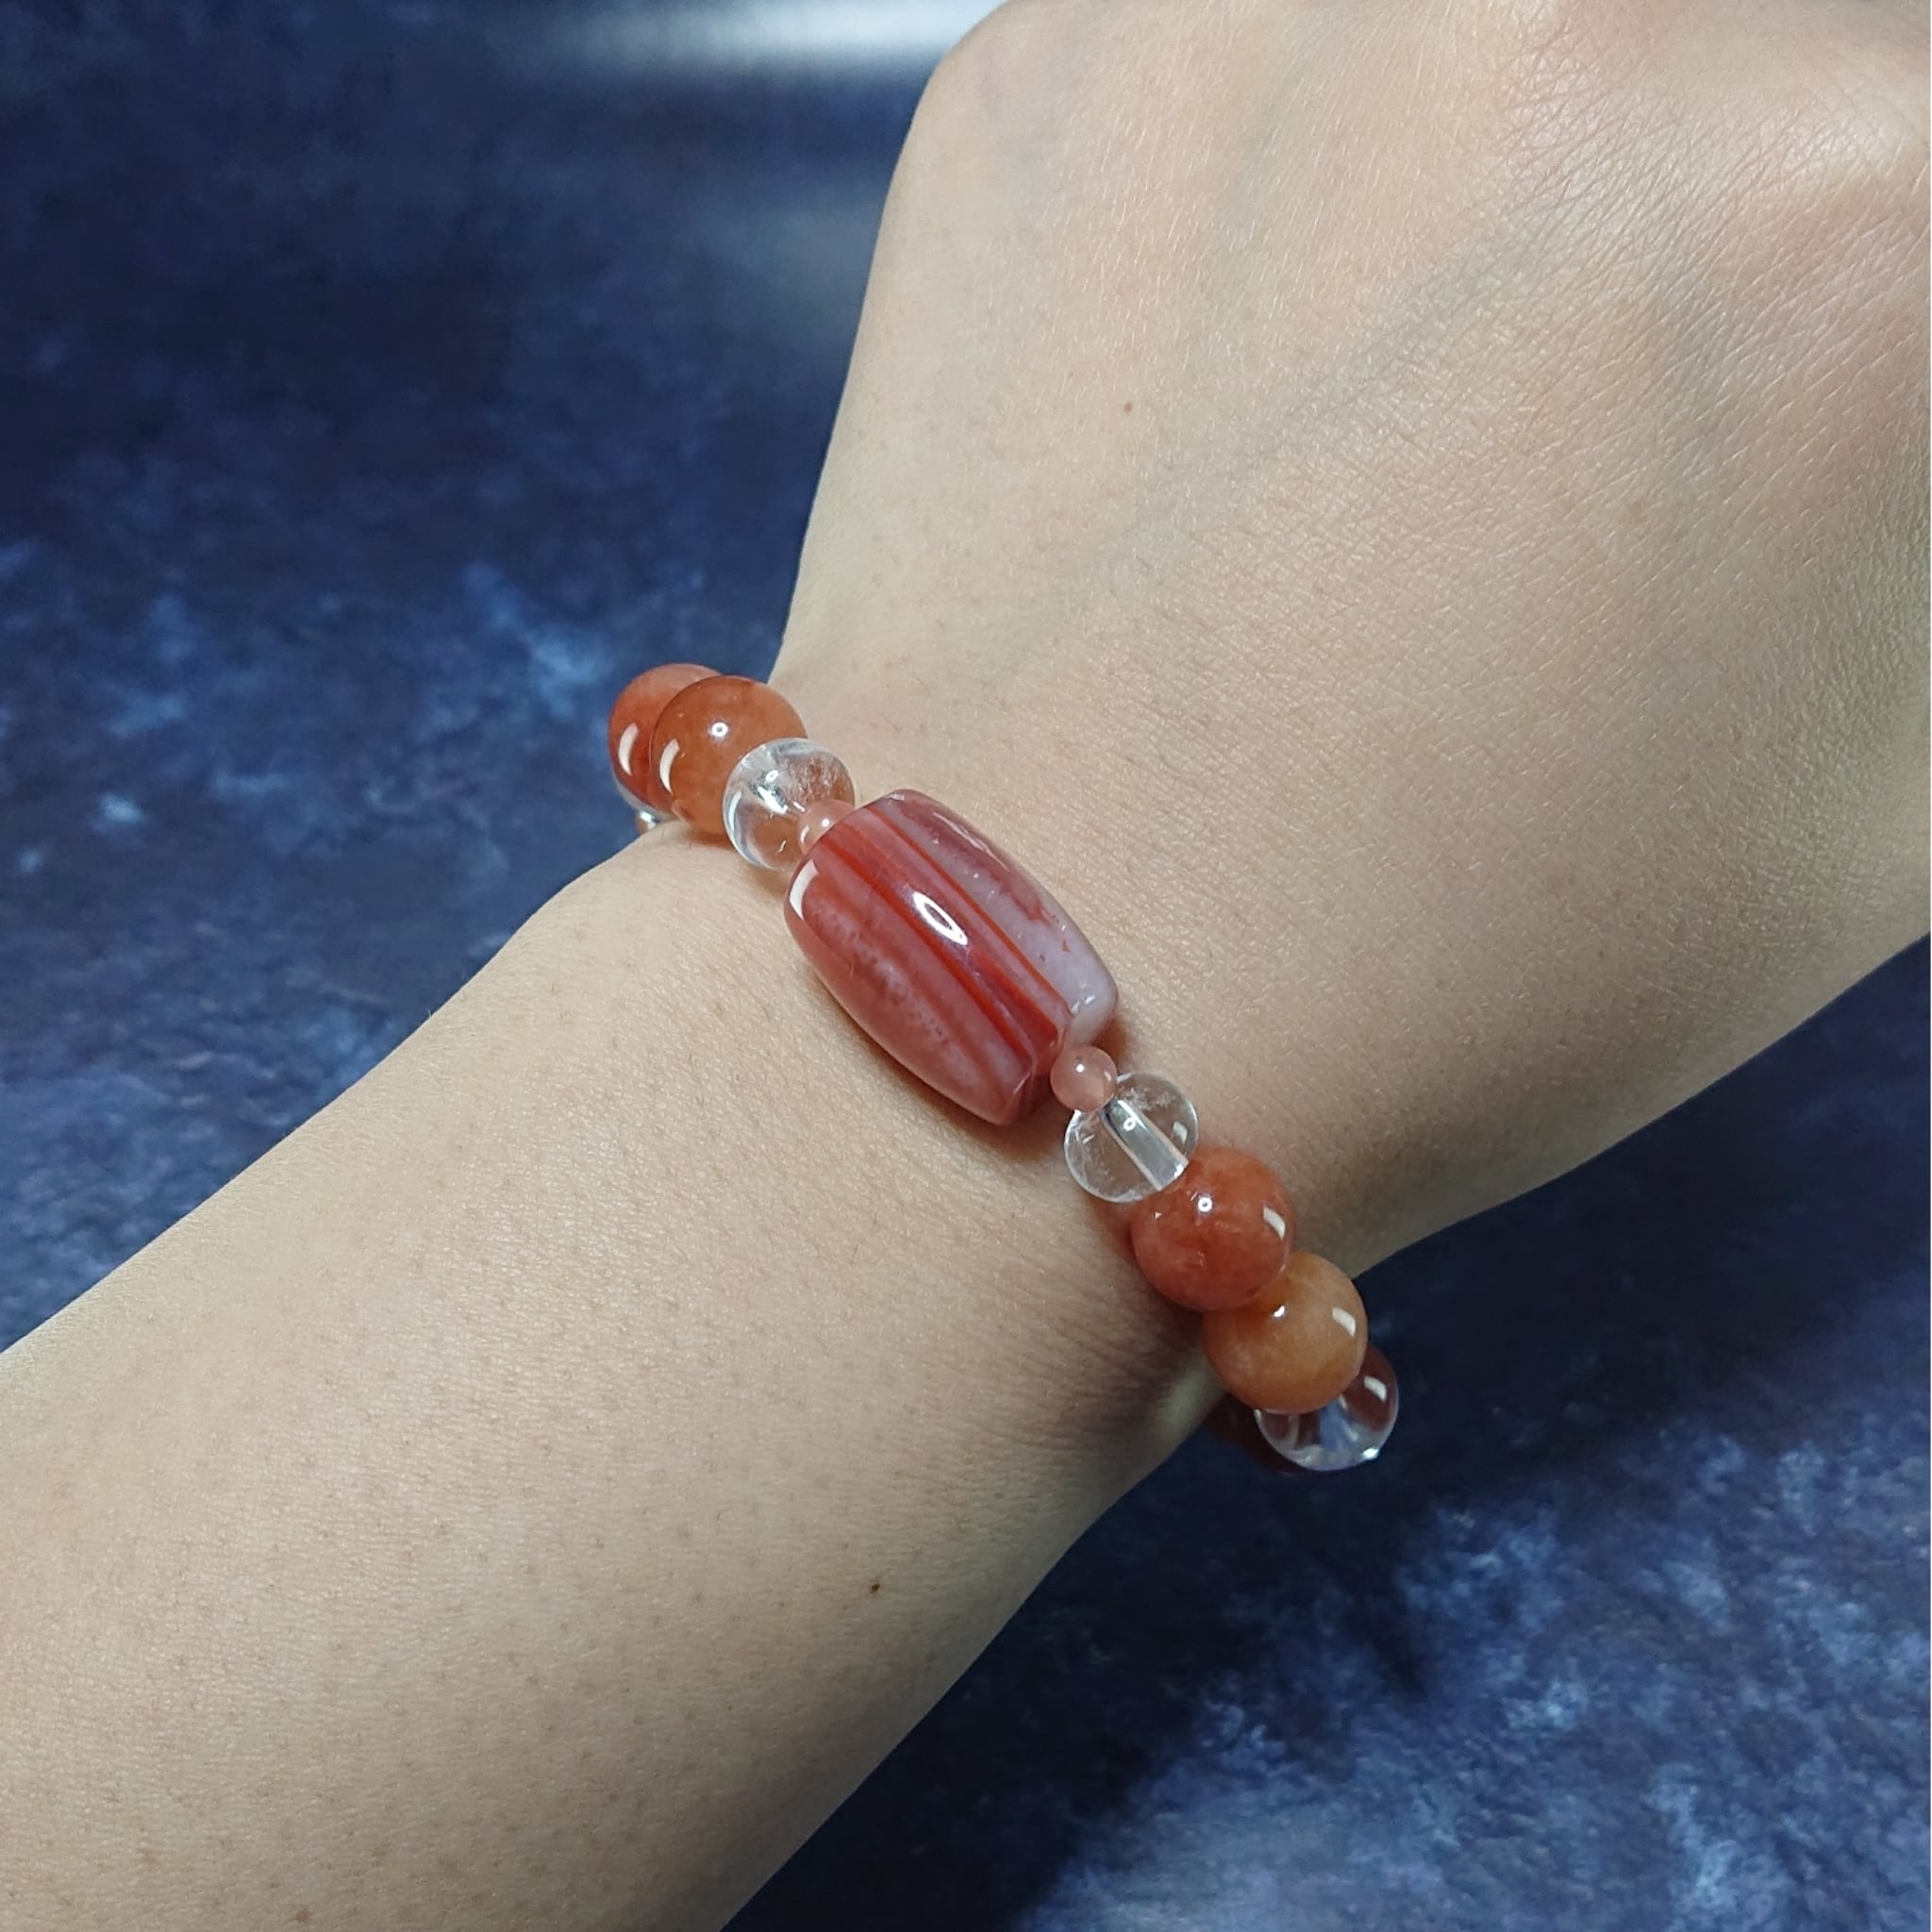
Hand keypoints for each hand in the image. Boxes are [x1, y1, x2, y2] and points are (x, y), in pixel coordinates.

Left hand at [780, 0, 1926, 1269]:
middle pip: (1741, 49)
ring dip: (1507, 164)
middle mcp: (1575, 14)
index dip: (1866, 325)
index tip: (1774, 420)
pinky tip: (1227, 396)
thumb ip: (1930, 496)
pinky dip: (1278, 188)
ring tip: (1412, 404)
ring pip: (1491, 23)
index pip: (1926, 151)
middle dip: (1715, 223)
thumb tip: (1870, 363)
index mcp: (1862, 207)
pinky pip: (1249, 54)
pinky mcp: (1047, 63)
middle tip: (1590, 430)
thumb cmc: (1477, 962)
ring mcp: (1265, 4)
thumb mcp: (1893, 780)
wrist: (1038, 989)